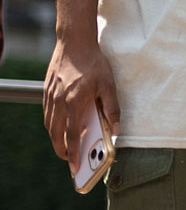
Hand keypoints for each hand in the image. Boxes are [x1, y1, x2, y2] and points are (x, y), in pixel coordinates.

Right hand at [43, 36, 119, 167]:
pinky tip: (60, 129)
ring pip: (49, 125)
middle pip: (55, 134)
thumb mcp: (109, 86)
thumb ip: (112, 109)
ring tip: (65, 148)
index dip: (73, 153)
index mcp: (74, 102)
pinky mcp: (46, 91)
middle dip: (62, 150)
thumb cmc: (94, 64)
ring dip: (56, 139)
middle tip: (69, 161)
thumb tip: (115, 130)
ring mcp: (50, 96)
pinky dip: (52, 125)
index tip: (74, 167)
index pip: (72, 135)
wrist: (74, 42)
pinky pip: (47, 114)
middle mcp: (58, 101)